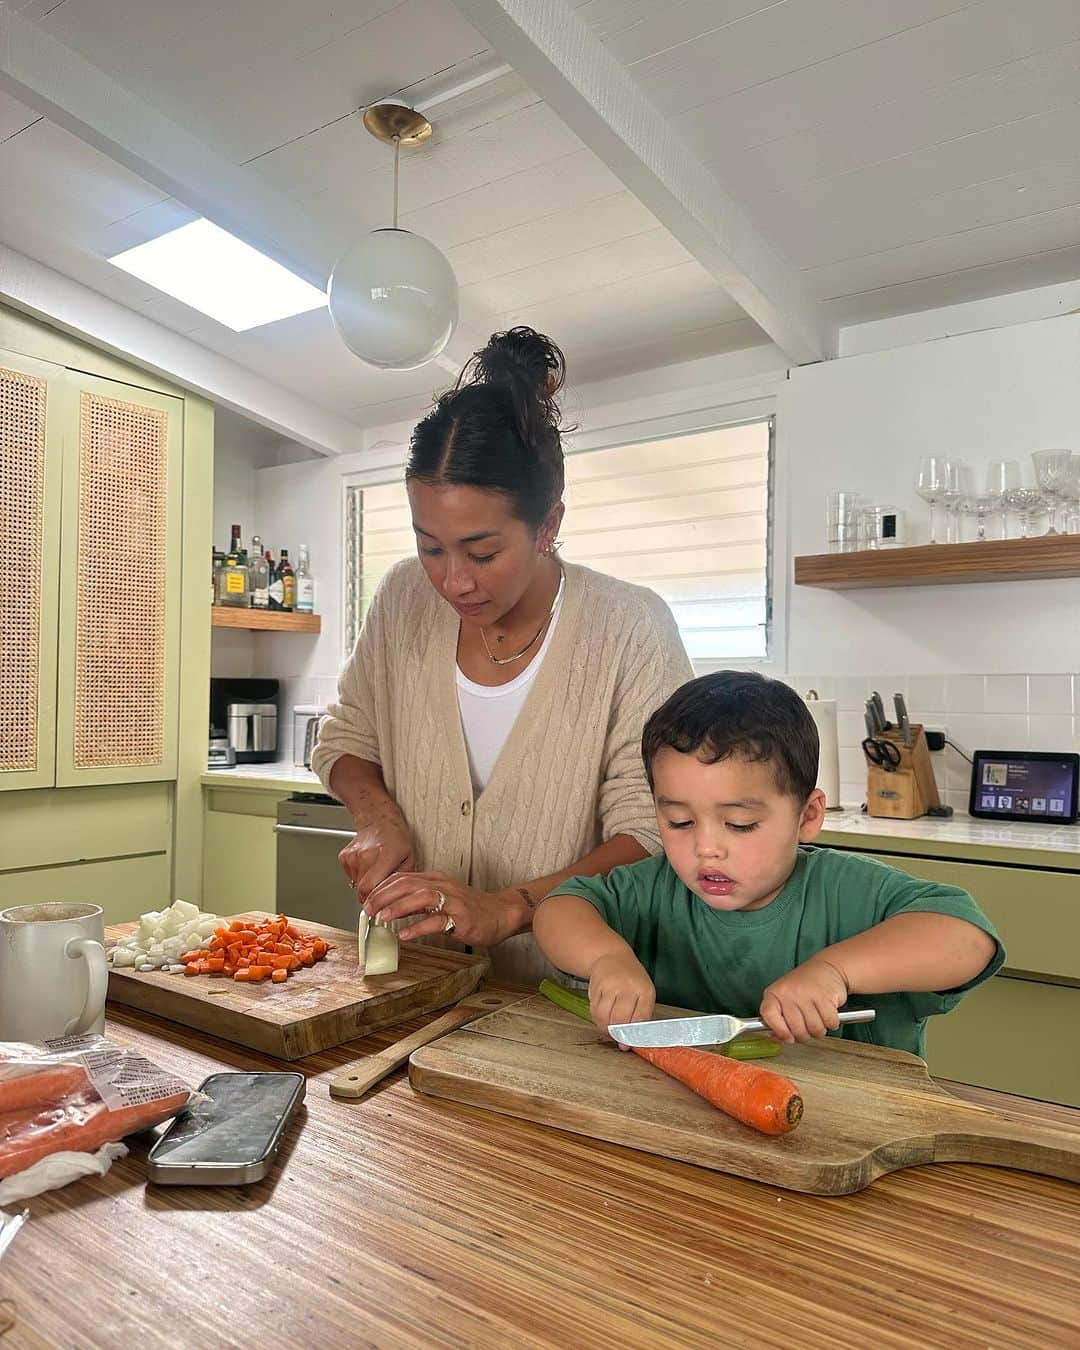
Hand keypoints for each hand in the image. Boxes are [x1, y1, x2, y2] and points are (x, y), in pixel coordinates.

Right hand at [338, 813, 413, 900]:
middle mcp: (367, 855)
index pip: (372, 887)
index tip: (378, 911)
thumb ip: (402, 880)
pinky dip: (359, 877)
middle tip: (378, 898)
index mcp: (385, 855)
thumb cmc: (396, 838)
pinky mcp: (345, 857)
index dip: (374, 902)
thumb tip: (397, 899)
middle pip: (363, 890)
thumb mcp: (409, 858)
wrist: (379, 820)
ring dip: (366, 886)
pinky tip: (368, 866)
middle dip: (370, 898)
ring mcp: (353, 856)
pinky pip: (351, 876)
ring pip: (356, 885)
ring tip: (376, 873)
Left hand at [362, 872, 523, 946]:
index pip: (404, 877)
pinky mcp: (461, 918)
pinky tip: (405, 934)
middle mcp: (443, 886)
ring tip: (382, 916)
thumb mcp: (443, 897)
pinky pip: (436, 921)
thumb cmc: (472, 907)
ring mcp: (453, 901)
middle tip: (368, 908)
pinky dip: (418, 927)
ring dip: (399, 906)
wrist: (502, 913)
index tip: (368, 899)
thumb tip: (392, 907)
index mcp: (436, 879)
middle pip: (408, 884)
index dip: (383, 887)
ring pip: (421, 897)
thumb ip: (419, 900)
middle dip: (384, 895)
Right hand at [587, 953, 654, 1046]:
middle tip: (615, 1039)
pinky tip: (601, 1016)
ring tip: (607, 1029)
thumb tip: (627, 1043)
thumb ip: (638, 1016)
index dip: (632, 1036)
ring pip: (603, 1016)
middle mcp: (629, 987)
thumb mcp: (642, 994)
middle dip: (616, 1034)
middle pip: (619, 1019)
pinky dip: (596, 1018)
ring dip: (604, 1028)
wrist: (613, 957)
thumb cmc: (631, 980)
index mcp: (645, 991)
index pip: (639, 1019)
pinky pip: (594, 1009)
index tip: (626, 1045)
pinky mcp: (596, 985)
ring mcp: (611, 985)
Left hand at [759, 957, 848, 1043]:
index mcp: (774, 993)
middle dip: (805, 1035)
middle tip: (808, 1028)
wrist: (826, 968)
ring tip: (818, 1019)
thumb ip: (779, 1020)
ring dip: (819, 1030)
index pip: (768, 1015)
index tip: (787, 1038)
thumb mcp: (785, 1000)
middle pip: (796, 1029)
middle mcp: (788, 992)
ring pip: (814, 1029)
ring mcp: (806, 993)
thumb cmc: (803, 988)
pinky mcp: (825, 996)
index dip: (778, 1030)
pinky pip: (829, 1023)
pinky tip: (828, 1013)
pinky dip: (831, 1023)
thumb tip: (776, 1038)